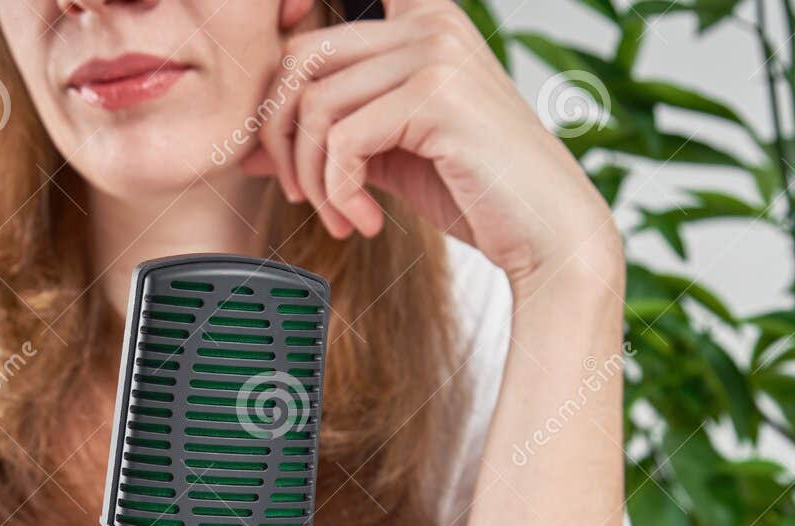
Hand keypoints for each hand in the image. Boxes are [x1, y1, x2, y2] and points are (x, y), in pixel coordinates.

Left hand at [244, 0, 621, 289]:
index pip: (319, 26)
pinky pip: (343, 142)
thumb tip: (249, 151)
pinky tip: (365, 221)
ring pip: (315, 107)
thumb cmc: (475, 191)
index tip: (274, 132)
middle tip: (300, 193)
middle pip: (298, 62)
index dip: (278, 65)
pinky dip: (339, 192)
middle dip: (279, 138)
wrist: (545, 233)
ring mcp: (435, 54)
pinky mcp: (436, 97)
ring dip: (312, 178)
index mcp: (419, 23)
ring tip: (341, 215)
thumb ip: (327, 140)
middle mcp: (429, 24)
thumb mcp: (387, 157)